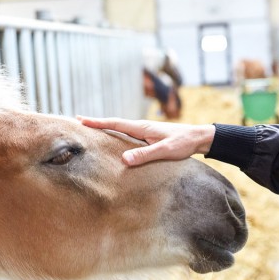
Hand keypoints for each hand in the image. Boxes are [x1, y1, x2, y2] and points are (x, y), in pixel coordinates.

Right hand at [77, 116, 214, 165]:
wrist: (199, 138)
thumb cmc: (183, 143)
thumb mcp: (164, 151)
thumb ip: (145, 154)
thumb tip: (124, 159)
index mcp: (141, 128)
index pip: (114, 123)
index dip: (97, 122)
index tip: (81, 120)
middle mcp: (141, 127)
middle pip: (114, 123)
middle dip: (97, 122)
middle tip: (79, 120)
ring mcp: (145, 131)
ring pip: (120, 128)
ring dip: (106, 128)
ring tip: (92, 129)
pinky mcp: (149, 137)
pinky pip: (128, 134)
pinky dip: (116, 133)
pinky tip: (115, 138)